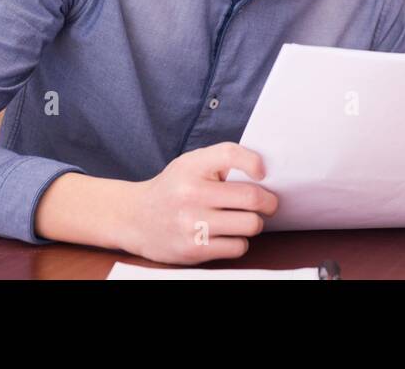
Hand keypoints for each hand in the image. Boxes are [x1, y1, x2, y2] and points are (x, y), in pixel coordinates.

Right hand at [125, 142, 277, 264]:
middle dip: (269, 202)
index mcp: (191, 166)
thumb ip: (221, 161)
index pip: (231, 154)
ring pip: (250, 224)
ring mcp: (192, 224)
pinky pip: (238, 246)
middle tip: (269, 203)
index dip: (254, 162)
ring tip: (245, 218)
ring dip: (255, 222)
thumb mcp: (190, 163)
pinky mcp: (194, 249)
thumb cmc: (173, 188)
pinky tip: (229, 234)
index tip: (261, 172)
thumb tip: (262, 171)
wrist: (135, 219)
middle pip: (252, 197)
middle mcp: (191, 194)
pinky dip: (240, 241)